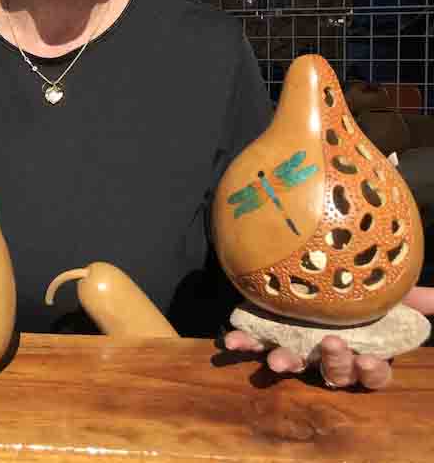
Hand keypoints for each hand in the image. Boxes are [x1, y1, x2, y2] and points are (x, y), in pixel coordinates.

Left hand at [224, 286, 433, 389]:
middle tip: (332, 345)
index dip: (372, 371)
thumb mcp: (390, 293)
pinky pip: (254, 343)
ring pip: (294, 364)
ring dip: (286, 363)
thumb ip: (414, 299)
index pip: (372, 373)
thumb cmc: (358, 291)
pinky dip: (243, 344)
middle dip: (334, 363)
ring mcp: (297, 347)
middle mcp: (328, 355)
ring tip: (279, 361)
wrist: (314, 272)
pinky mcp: (268, 334)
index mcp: (361, 350)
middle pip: (335, 373)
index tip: (369, 360)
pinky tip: (232, 342)